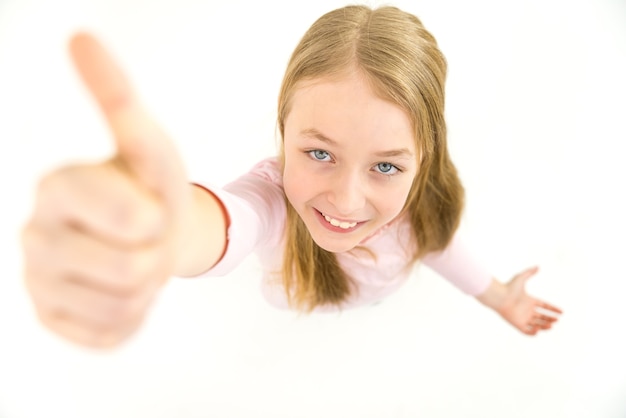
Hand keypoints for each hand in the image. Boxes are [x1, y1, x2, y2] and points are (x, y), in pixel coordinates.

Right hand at [21, 33, 191, 347]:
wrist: (147, 234)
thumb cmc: (148, 187)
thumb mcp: (148, 146)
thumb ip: (116, 97)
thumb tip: (80, 36)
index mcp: (57, 185)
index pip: (132, 217)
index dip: (156, 215)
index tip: (147, 202)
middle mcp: (34, 233)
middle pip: (132, 268)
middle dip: (156, 254)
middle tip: (145, 237)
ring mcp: (37, 280)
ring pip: (124, 305)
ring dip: (147, 285)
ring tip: (135, 259)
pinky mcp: (50, 318)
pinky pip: (113, 333)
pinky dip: (133, 315)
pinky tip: (121, 289)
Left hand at [477, 266, 561, 335]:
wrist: (498, 297)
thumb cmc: (508, 287)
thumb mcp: (520, 278)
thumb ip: (529, 272)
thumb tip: (538, 266)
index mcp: (529, 300)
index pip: (544, 306)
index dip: (553, 309)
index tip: (562, 312)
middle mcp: (527, 310)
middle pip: (542, 317)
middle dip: (550, 319)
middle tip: (557, 320)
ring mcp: (522, 318)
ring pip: (537, 325)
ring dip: (545, 326)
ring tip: (551, 325)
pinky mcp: (517, 324)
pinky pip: (527, 332)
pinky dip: (534, 333)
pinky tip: (539, 329)